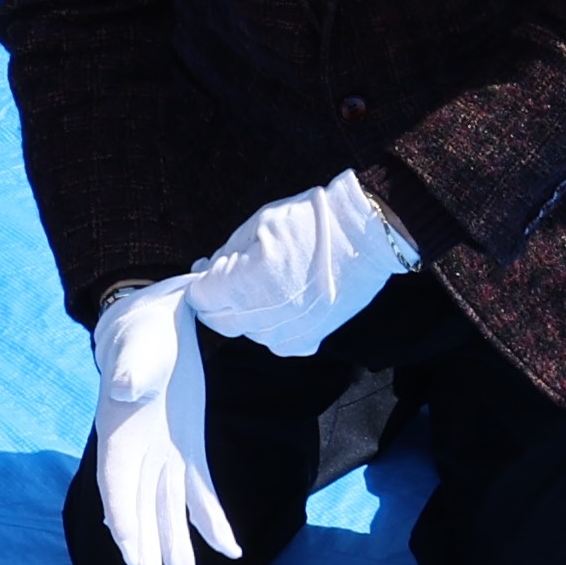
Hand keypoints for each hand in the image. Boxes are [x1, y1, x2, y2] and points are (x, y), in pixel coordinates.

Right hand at [88, 280, 240, 564]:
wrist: (157, 322)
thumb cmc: (142, 332)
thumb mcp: (138, 345)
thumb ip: (133, 369)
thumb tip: (129, 388)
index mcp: (118, 433)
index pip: (117, 484)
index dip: (123, 519)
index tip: (131, 553)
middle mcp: (137, 452)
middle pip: (139, 506)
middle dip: (146, 544)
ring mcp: (163, 454)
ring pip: (168, 508)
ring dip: (175, 542)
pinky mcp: (188, 449)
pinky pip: (199, 492)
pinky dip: (211, 521)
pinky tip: (228, 548)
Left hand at [188, 172, 418, 355]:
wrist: (364, 237)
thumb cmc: (311, 223)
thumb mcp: (260, 225)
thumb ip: (226, 254)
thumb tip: (204, 271)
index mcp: (246, 285)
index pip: (201, 298)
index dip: (202, 282)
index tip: (211, 270)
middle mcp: (264, 317)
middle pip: (218, 321)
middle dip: (218, 300)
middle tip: (234, 276)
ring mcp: (287, 334)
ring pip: (246, 332)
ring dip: (245, 313)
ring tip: (267, 283)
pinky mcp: (308, 341)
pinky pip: (274, 342)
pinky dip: (271, 326)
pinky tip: (284, 302)